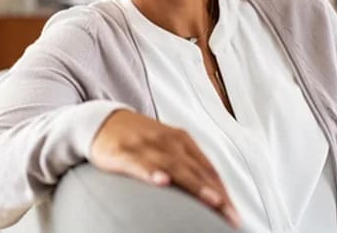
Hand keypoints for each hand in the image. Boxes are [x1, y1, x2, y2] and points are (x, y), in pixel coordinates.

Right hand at [90, 109, 240, 227]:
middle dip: (215, 194)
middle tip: (230, 214)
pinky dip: (151, 172)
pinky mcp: (124, 152)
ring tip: (211, 200)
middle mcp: (167, 141)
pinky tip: (161, 181)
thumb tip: (210, 194)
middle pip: (196, 170)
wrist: (102, 120)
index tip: (234, 214)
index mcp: (181, 140)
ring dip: (194, 184)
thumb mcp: (166, 147)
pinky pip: (139, 164)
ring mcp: (146, 145)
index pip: (208, 168)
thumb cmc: (139, 138)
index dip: (223, 191)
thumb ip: (186, 167)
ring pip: (174, 167)